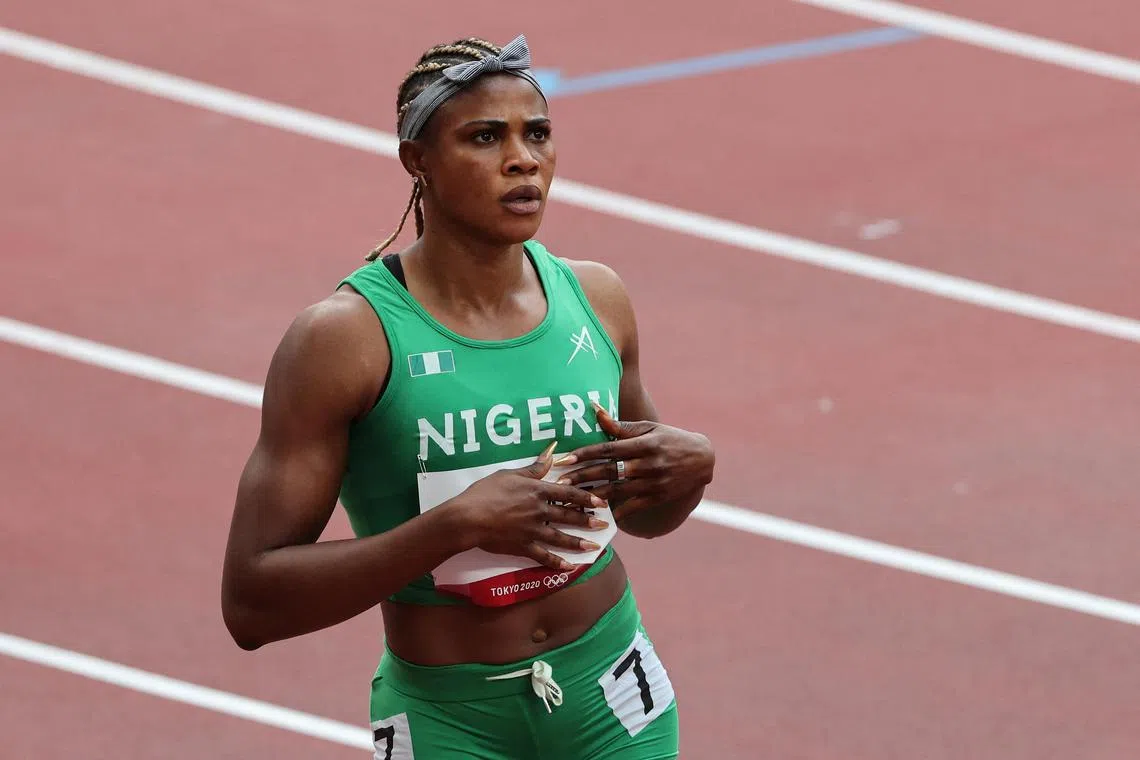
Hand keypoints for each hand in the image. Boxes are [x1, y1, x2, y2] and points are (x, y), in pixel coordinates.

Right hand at [450, 441, 611, 571]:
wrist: (468, 517)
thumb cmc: (486, 492)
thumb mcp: (510, 474)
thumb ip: (534, 467)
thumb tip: (552, 452)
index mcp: (538, 491)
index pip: (568, 493)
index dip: (586, 497)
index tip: (601, 501)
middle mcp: (540, 511)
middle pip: (569, 515)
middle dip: (588, 520)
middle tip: (605, 525)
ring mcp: (533, 530)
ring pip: (561, 537)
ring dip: (579, 543)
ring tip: (594, 547)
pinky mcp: (523, 546)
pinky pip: (543, 556)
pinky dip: (557, 563)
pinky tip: (570, 567)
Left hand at [554, 404, 714, 522]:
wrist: (702, 459)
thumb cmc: (670, 439)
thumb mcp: (649, 429)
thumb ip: (620, 426)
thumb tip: (594, 410)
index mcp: (644, 443)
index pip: (608, 449)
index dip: (585, 454)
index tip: (564, 459)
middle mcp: (648, 463)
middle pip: (609, 471)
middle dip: (582, 477)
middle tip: (559, 482)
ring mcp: (654, 482)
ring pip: (617, 491)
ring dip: (592, 496)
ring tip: (571, 500)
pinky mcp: (658, 497)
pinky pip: (633, 506)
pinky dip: (616, 511)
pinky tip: (598, 514)